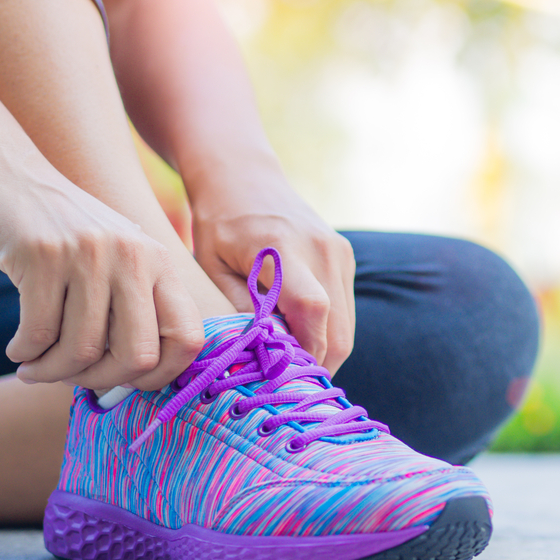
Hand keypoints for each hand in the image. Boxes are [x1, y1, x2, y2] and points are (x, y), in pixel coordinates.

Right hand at [0, 154, 203, 390]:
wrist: (11, 175)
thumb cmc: (67, 234)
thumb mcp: (118, 259)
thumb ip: (134, 309)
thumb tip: (137, 380)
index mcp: (160, 264)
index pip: (188, 337)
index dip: (163, 376)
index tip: (129, 383)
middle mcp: (134, 258)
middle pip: (138, 356)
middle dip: (103, 382)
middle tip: (74, 379)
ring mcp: (90, 255)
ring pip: (83, 350)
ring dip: (53, 371)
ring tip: (36, 367)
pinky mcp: (43, 255)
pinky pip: (40, 333)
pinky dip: (26, 353)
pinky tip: (20, 349)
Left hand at [189, 167, 355, 373]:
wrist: (244, 175)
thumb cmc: (218, 223)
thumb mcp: (212, 267)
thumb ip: (240, 310)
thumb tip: (263, 359)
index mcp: (283, 248)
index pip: (313, 311)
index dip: (305, 352)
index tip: (282, 378)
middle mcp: (322, 250)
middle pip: (339, 331)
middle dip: (317, 365)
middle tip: (285, 384)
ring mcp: (340, 252)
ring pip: (347, 327)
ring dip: (323, 351)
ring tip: (289, 362)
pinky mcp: (345, 257)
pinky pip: (345, 310)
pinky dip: (326, 331)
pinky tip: (298, 334)